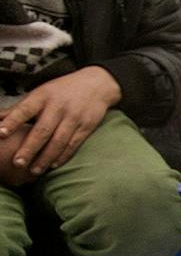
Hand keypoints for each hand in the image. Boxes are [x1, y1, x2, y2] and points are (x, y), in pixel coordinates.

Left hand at [0, 68, 120, 175]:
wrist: (96, 84)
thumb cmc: (60, 91)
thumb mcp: (38, 94)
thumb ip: (17, 109)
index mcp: (42, 97)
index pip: (25, 110)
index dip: (12, 122)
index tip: (0, 133)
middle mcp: (58, 107)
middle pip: (42, 130)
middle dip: (29, 148)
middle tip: (17, 163)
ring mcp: (73, 117)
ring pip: (59, 141)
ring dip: (46, 157)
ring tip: (34, 171)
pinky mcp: (87, 126)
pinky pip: (74, 144)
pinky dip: (63, 156)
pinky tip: (53, 165)